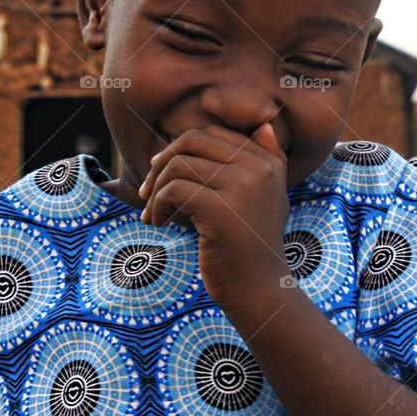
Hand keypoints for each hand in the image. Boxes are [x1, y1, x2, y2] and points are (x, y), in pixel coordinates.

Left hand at [137, 123, 292, 307]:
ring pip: (179, 165)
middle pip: (193, 141)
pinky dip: (158, 205)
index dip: (180, 149)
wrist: (259, 291)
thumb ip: (267, 160)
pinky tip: (159, 223)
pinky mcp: (221, 210)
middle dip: (162, 162)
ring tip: (153, 213)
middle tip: (148, 190)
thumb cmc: (252, 245)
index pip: (212, 133)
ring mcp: (243, 188)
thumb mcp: (268, 198)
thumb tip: (263, 124)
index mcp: (268, 161)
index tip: (164, 174)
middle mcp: (260, 168)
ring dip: (156, 189)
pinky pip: (174, 189)